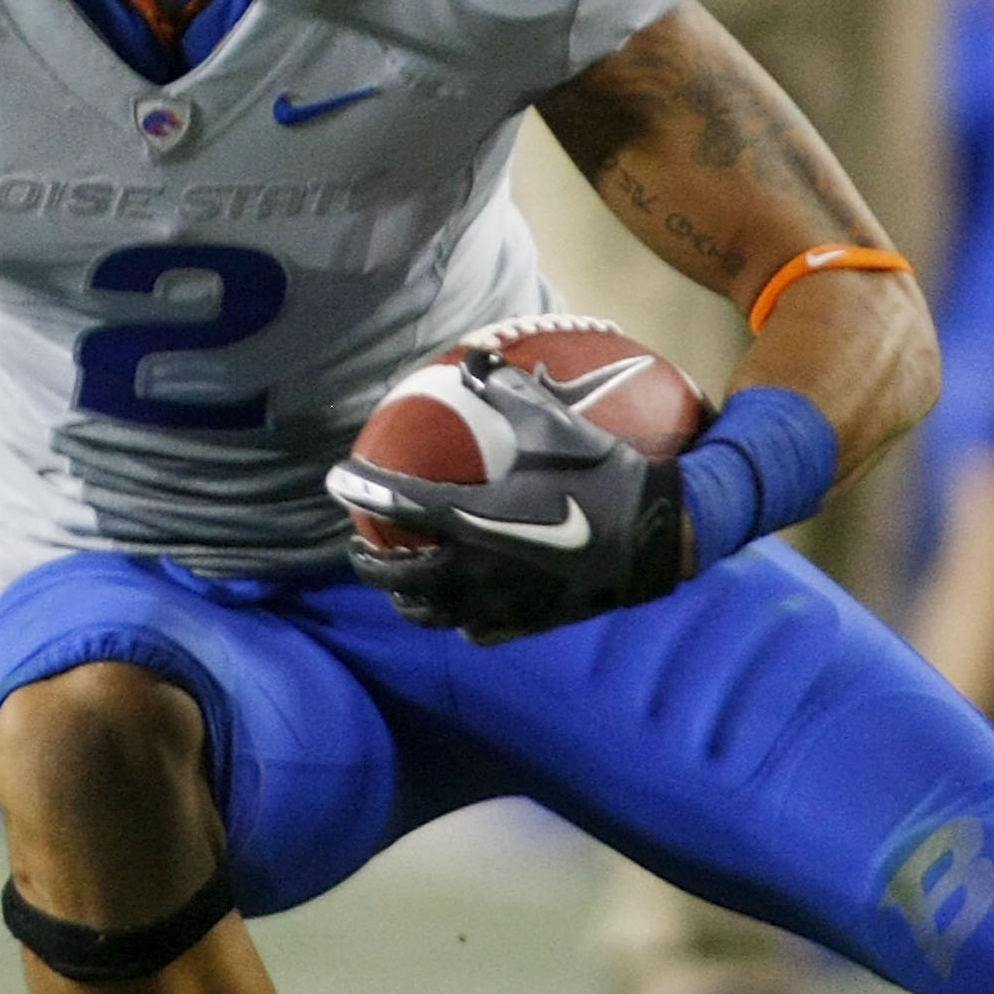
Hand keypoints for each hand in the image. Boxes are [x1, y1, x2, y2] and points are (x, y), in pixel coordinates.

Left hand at [323, 352, 686, 643]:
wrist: (657, 536)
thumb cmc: (603, 474)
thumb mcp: (554, 424)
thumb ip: (509, 393)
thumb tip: (480, 363)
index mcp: (469, 518)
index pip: (393, 504)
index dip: (359, 491)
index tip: (337, 482)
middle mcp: (471, 568)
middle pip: (395, 574)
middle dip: (368, 561)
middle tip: (359, 546)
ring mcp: (495, 604)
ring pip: (427, 613)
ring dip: (404, 597)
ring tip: (399, 582)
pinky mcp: (524, 624)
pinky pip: (474, 631)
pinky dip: (457, 618)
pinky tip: (458, 607)